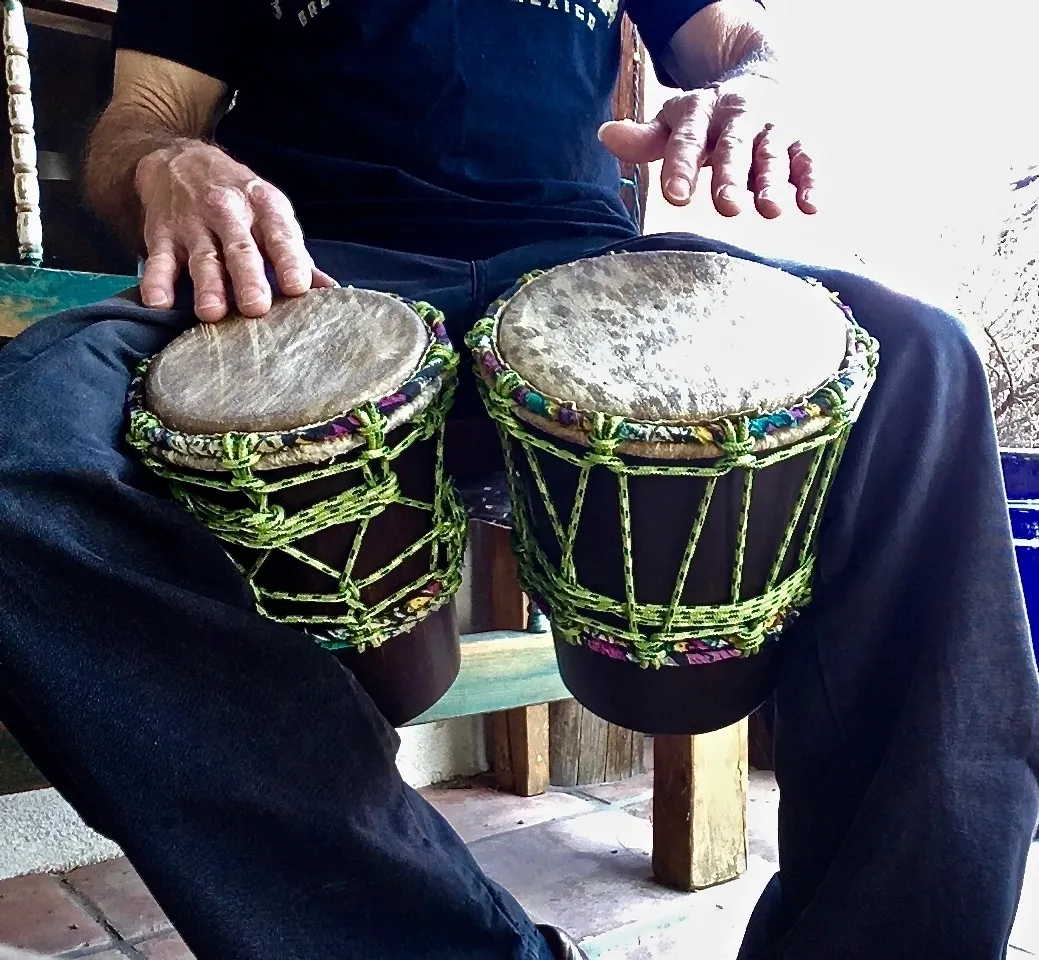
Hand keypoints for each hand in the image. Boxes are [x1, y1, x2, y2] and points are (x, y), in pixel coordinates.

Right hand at [135, 140, 335, 321]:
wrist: (177, 159)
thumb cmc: (238, 198)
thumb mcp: (272, 214)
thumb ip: (297, 255)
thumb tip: (331, 292)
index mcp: (265, 207)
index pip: (281, 235)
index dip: (290, 260)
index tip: (298, 287)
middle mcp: (229, 211)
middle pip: (241, 248)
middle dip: (249, 277)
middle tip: (256, 306)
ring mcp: (193, 223)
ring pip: (203, 257)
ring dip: (207, 285)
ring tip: (212, 313)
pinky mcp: (162, 233)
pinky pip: (158, 259)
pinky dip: (156, 280)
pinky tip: (157, 302)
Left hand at [599, 72, 815, 218]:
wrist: (756, 80)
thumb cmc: (705, 119)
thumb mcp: (673, 122)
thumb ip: (644, 138)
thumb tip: (607, 135)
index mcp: (701, 113)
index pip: (688, 140)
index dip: (682, 168)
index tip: (675, 197)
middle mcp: (739, 118)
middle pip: (734, 147)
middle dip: (731, 175)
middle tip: (727, 205)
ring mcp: (771, 130)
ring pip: (773, 155)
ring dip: (772, 182)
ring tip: (770, 210)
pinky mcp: (800, 142)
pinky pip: (808, 160)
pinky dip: (811, 181)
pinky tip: (811, 206)